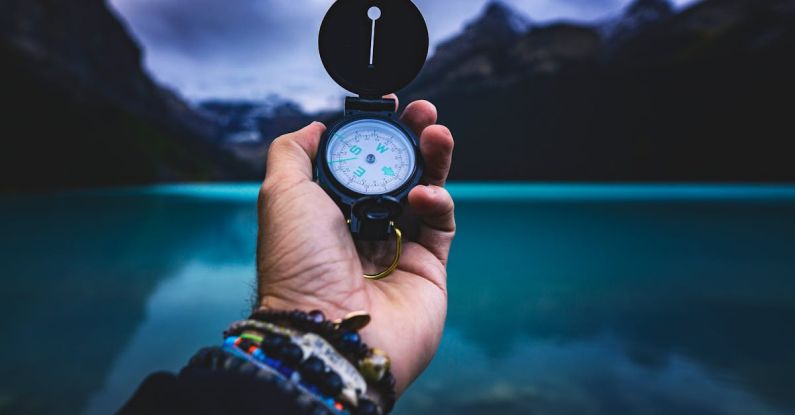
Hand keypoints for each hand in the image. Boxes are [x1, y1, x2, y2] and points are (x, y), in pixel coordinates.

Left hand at [256, 96, 454, 395]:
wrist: (328, 331)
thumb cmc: (298, 266)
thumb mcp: (281, 195)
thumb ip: (293, 153)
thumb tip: (314, 128)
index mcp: (328, 210)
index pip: (359, 161)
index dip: (376, 132)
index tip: (389, 106)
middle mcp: (362, 227)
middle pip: (397, 172)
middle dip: (412, 138)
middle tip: (424, 112)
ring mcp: (397, 247)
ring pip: (425, 191)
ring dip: (434, 159)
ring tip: (437, 134)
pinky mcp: (427, 267)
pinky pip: (440, 223)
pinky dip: (437, 201)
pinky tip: (423, 196)